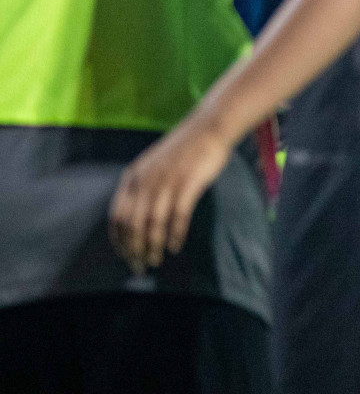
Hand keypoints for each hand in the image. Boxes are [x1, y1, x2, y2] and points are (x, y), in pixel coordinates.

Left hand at [109, 110, 235, 272]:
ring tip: (156, 260)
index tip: (126, 254)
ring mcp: (166, 182)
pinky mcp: (187, 184)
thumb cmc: (184, 149)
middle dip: (134, 249)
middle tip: (140, 266)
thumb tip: (137, 216)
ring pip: (153, 224)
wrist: (209, 128)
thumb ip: (143, 186)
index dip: (119, 239)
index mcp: (133, 177)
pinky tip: (175, 246)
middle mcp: (146, 181)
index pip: (117, 216)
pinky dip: (175, 234)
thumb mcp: (153, 165)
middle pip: (133, 224)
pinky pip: (178, 216)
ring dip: (153, 246)